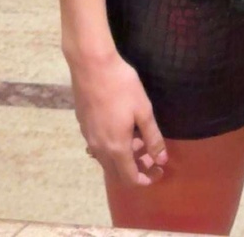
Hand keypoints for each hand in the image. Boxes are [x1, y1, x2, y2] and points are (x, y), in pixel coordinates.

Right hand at [68, 46, 168, 185]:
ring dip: (122, 157)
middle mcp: (99, 148)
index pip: (130, 179)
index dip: (147, 179)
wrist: (91, 65)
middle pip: (117, 173)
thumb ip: (153, 138)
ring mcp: (88, 137)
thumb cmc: (121, 85)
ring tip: (137, 139)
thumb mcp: (143, 110)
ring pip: (106, 159)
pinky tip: (120, 127)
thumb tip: (161, 159)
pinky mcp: (82, 125)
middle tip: (149, 155)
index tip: (159, 169)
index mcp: (116, 148)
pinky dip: (111, 146)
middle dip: (135, 170)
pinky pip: (98, 146)